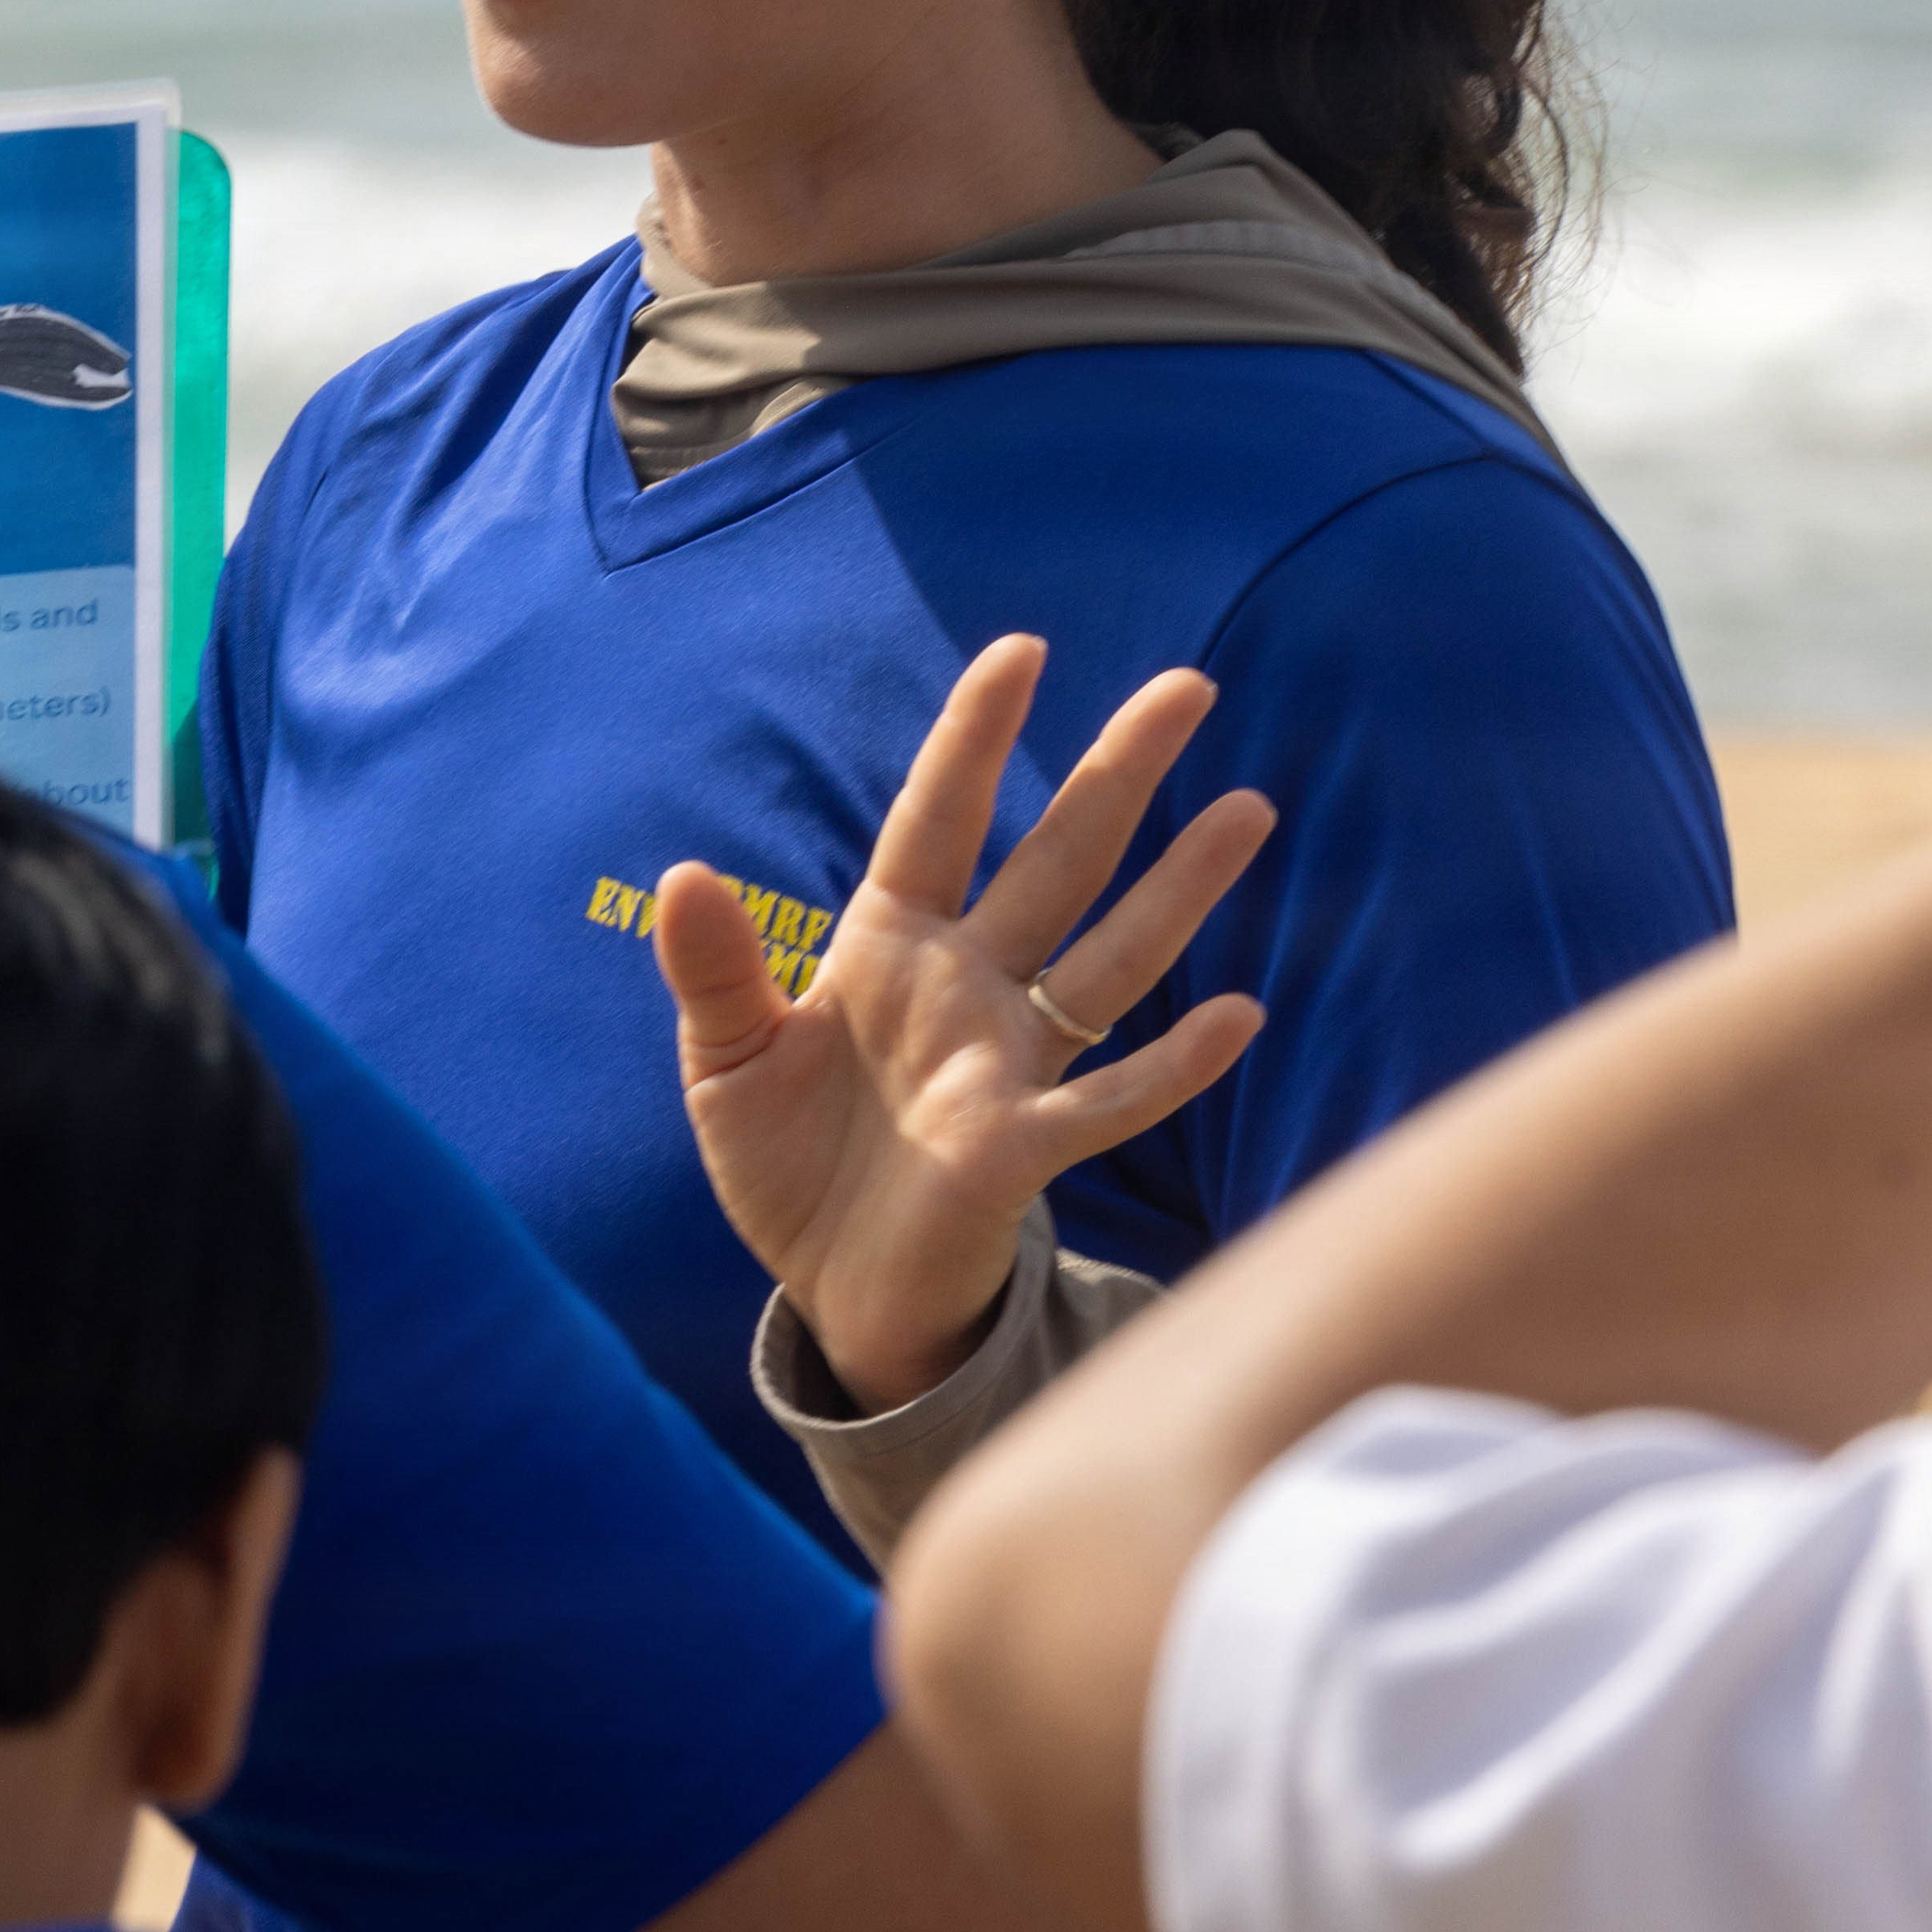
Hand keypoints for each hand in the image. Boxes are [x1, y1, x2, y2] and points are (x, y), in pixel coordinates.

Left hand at [658, 633, 1277, 1409]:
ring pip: (1111, 957)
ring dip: (1179, 887)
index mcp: (892, 944)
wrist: (829, 1283)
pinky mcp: (1026, 1148)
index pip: (941, 816)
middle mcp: (967, 985)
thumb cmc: (786, 1159)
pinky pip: (1114, 1098)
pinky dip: (1176, 1063)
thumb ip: (712, 969)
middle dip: (1120, 773)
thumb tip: (683, 875)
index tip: (1024, 649)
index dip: (977, 735)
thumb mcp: (726, 1057)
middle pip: (1059, 857)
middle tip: (1190, 686)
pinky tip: (1240, 1015)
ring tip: (1248, 811)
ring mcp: (1009, 1062)